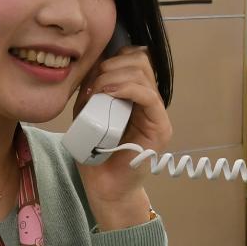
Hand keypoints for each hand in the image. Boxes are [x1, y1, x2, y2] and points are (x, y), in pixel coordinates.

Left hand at [73, 45, 168, 229]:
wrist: (104, 187)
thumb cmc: (95, 154)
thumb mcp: (87, 113)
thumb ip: (91, 91)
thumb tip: (89, 66)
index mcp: (134, 95)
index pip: (133, 58)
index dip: (112, 58)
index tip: (90, 74)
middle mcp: (149, 101)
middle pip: (139, 59)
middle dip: (111, 65)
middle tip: (91, 85)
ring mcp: (156, 113)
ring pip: (143, 73)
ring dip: (114, 76)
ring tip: (96, 92)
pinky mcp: (160, 127)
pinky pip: (148, 96)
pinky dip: (126, 88)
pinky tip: (108, 93)